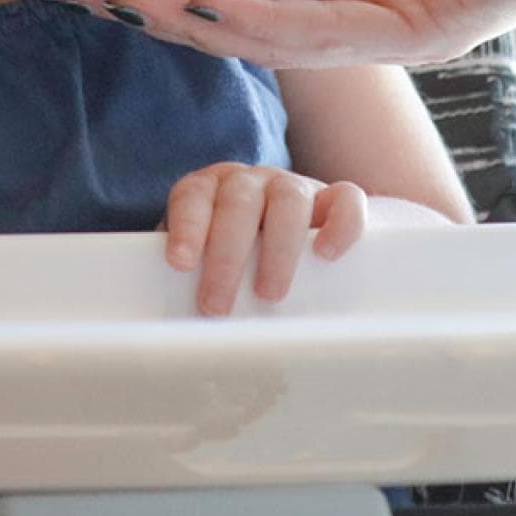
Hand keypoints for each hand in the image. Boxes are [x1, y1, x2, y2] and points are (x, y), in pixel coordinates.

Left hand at [161, 162, 365, 314]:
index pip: (194, 196)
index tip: (181, 263)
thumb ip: (183, 284)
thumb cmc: (228, 270)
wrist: (274, 248)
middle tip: (216, 306)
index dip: (188, 227)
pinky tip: (327, 254)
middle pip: (240, 202)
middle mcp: (251, 182)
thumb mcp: (198, 269)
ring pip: (289, 198)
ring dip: (278, 248)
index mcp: (210, 190)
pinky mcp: (334, 200)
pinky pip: (346, 198)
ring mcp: (294, 186)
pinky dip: (340, 223)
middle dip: (227, 255)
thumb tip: (169, 333)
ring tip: (270, 295)